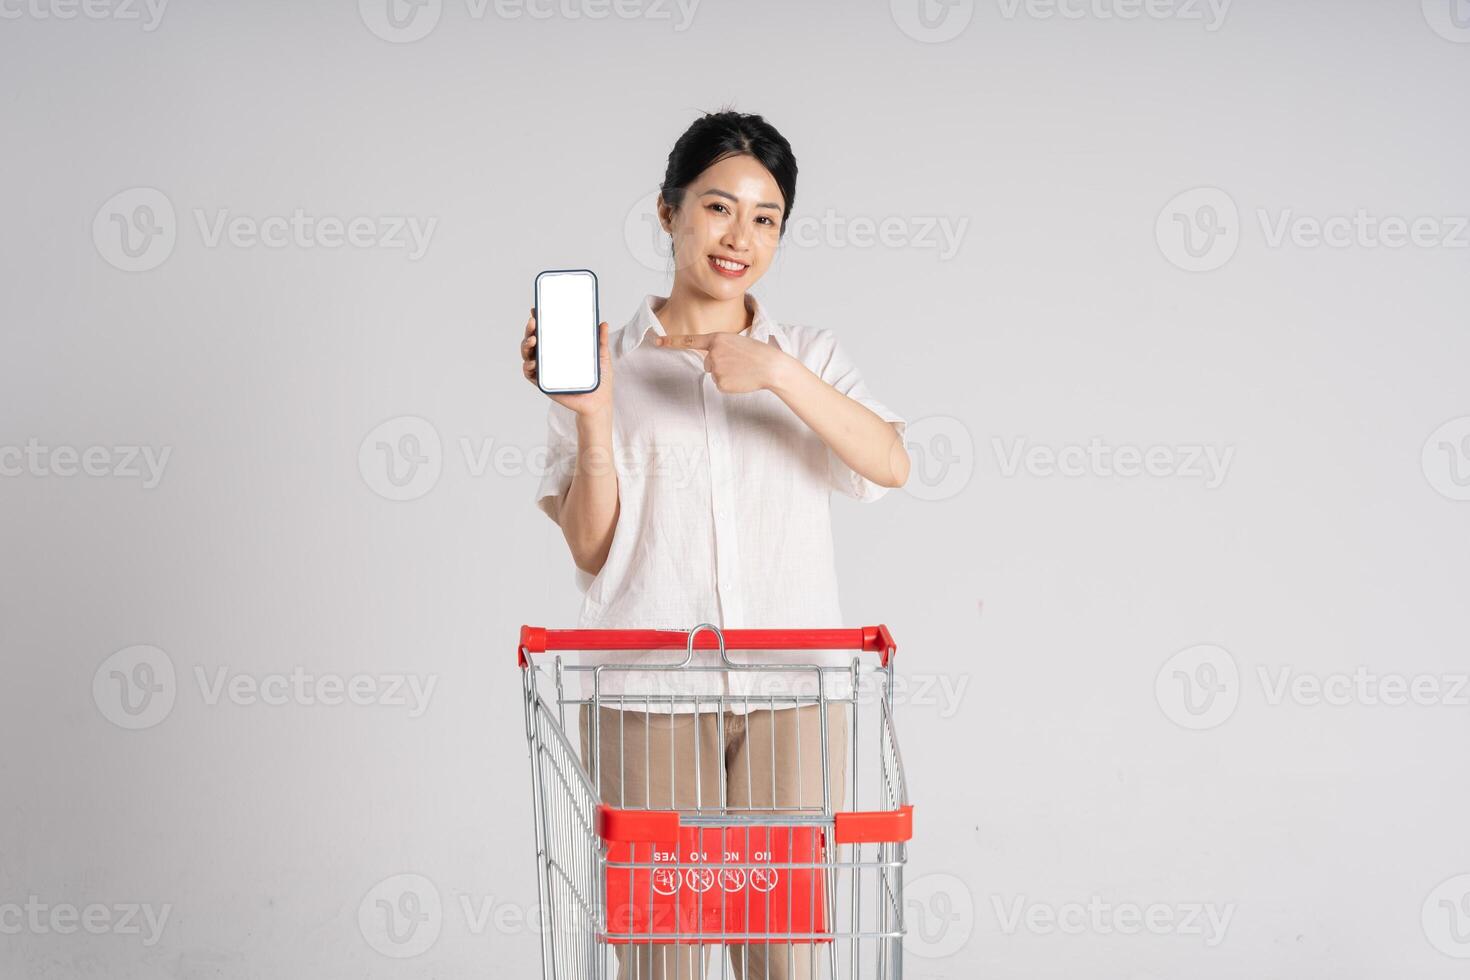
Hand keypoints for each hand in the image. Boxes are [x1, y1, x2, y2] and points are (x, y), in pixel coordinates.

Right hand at [521, 307, 613, 416]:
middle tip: (533, 322)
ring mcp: (545, 370)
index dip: (539, 321)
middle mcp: (550, 358)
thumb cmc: (598, 381)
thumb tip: (603, 323)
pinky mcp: (544, 383)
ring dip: (525, 345)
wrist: (598, 403)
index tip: (536, 310)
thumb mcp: (601, 357)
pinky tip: (533, 362)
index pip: (546, 332)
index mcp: (561, 349)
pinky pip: (530, 374)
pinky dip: (528, 367)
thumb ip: (601, 341)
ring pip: (528, 354)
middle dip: (529, 330)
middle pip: (534, 340)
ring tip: (532, 340)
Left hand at [654, 331, 792, 393]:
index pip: (689, 340)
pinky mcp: (720, 383)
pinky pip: (720, 384)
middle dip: (719, 363)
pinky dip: (730, 383)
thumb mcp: (736, 342)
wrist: (770, 366)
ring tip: (742, 369)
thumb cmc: (756, 353)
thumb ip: (719, 348)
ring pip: (713, 373)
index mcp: (717, 338)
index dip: (671, 341)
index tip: (656, 341)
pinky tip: (741, 378)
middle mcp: (713, 353)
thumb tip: (709, 362)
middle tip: (738, 361)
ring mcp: (716, 368)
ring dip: (726, 373)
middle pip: (706, 362)